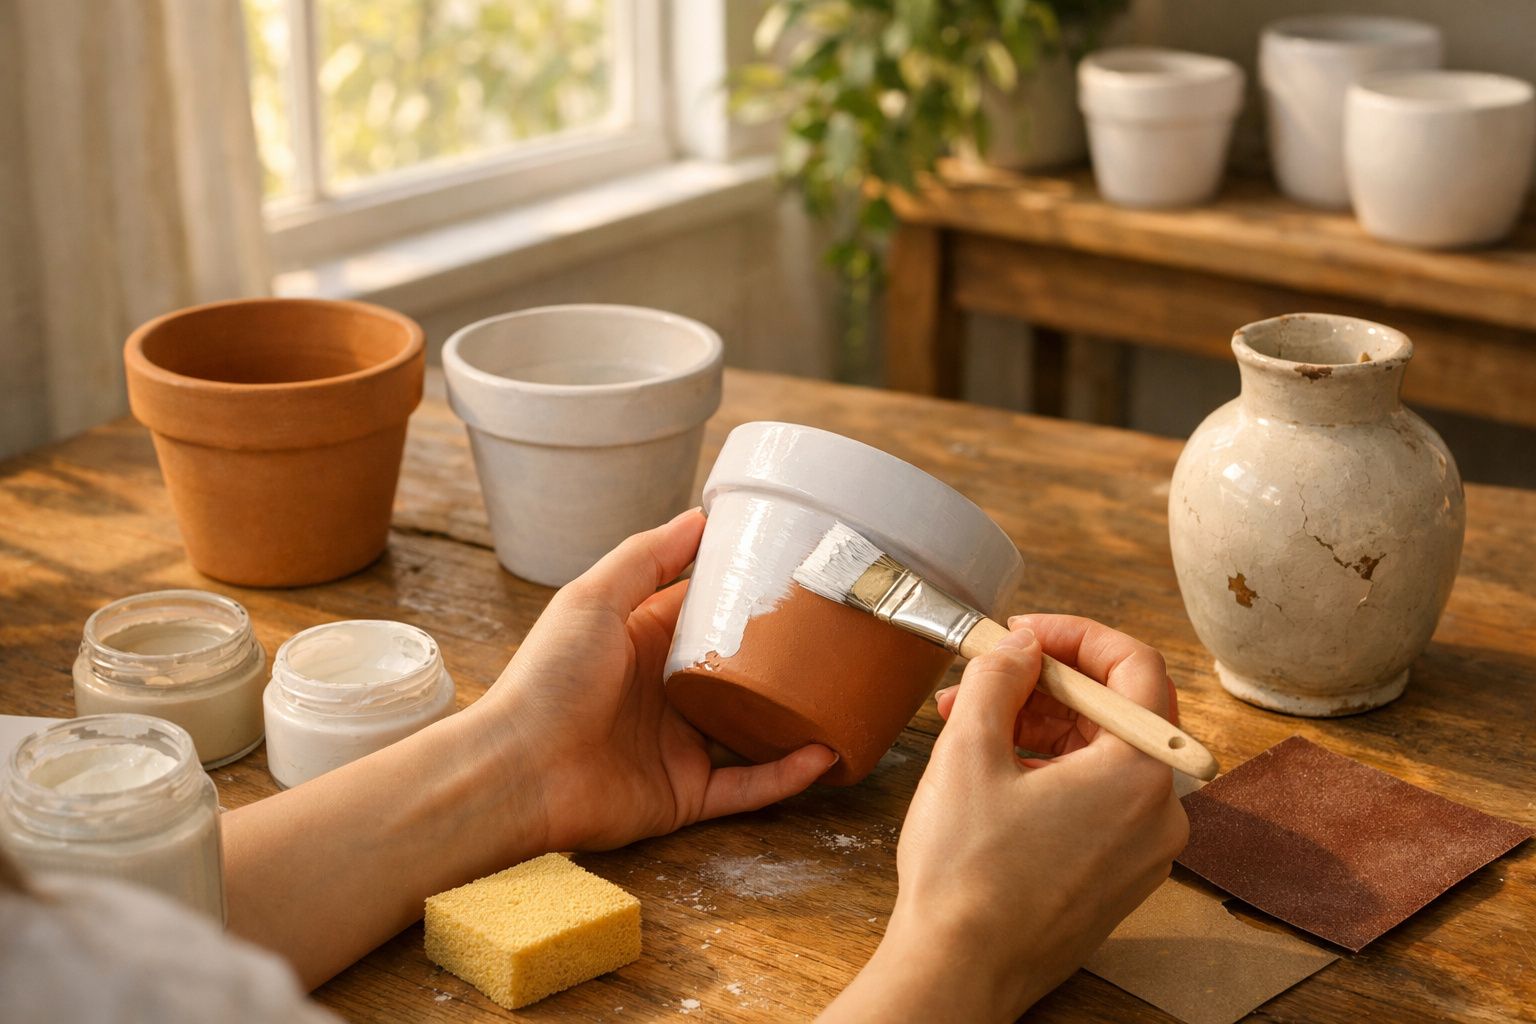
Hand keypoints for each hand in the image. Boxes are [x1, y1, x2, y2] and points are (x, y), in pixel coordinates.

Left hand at [470, 508, 836, 852]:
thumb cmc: (548, 678)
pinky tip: (824, 756)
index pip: (705, 613)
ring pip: (752, 731)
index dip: (744, 596)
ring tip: (843, 696)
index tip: (795, 575)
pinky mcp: (685, 796)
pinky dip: (786, 776)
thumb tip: (700, 516)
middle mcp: (665, 695)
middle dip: (782, 658)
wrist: (518, 771)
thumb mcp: (594, 598)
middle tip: (835, 633)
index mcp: (643, 644)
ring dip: (794, 719)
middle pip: (737, 673)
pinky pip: (747, 788)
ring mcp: (678, 747)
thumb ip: (646, 557)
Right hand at [821, 614, 1188, 1022]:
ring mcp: (1142, 852)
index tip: (1023, 633)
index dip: (1076, 636)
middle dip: (1044, 686)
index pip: (1135, 667)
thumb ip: (1001, 679)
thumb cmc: (967, 871)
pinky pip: (1096, 801)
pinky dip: (1049, 772)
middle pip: (1116, 714)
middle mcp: (1160, 814)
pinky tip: (992, 773)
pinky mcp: (1117, 878)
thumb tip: (1021, 647)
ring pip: (1100, 758)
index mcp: (1140, 774)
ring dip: (1038, 728)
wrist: (959, 971)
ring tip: (966, 725)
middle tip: (982, 677)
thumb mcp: (970, 750)